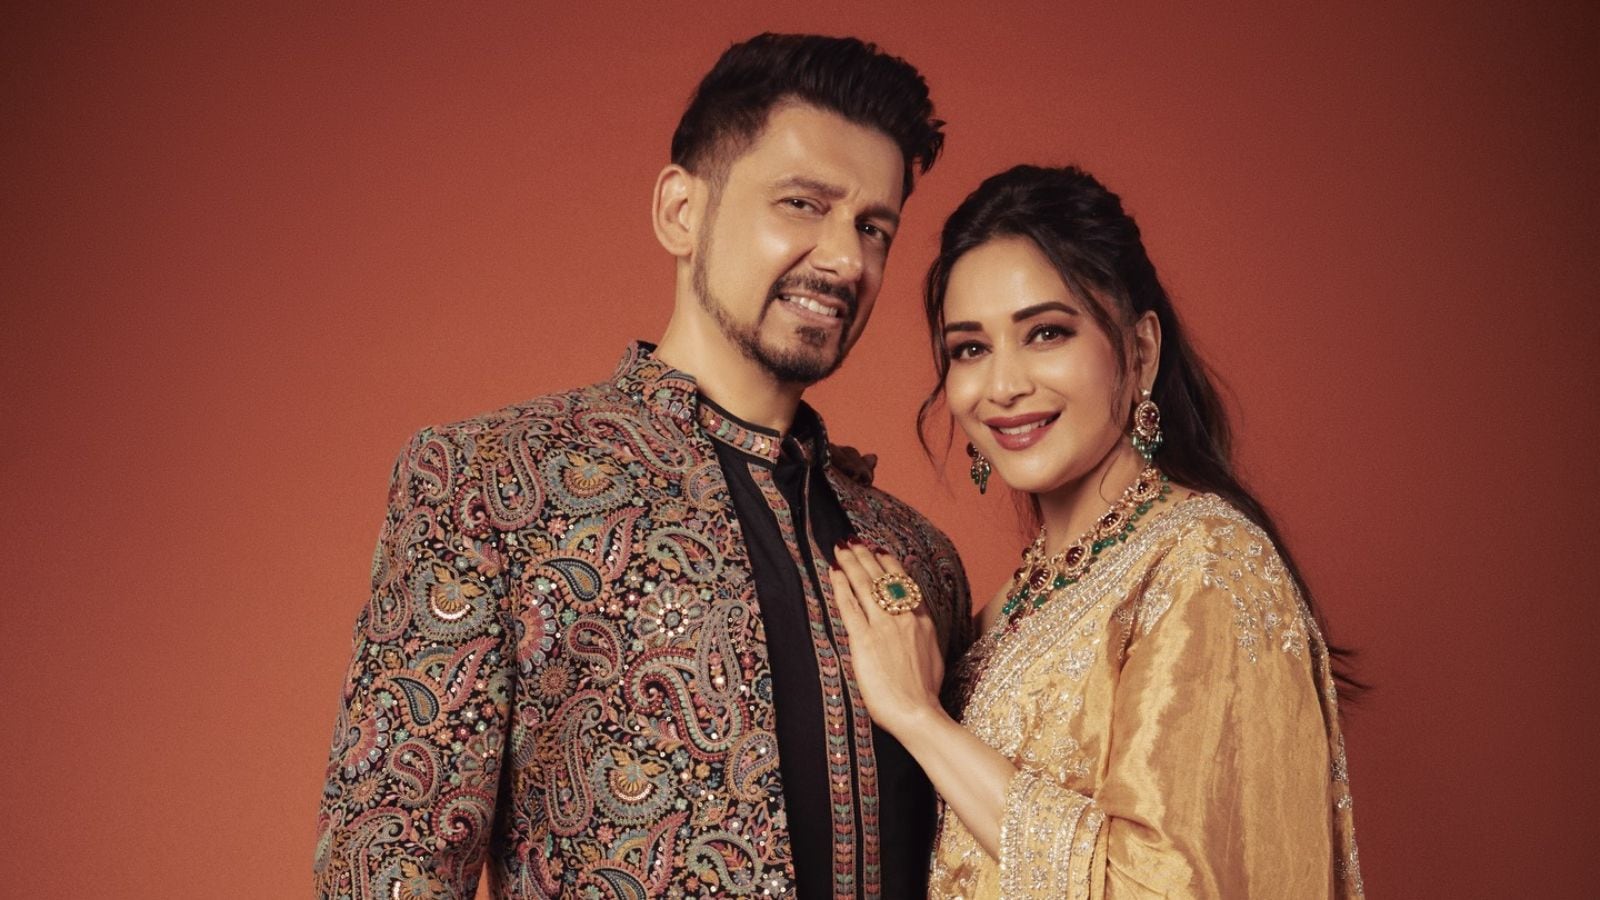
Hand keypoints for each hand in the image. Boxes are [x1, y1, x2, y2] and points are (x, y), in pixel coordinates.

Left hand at [829, 540, 945, 738]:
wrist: (918, 713)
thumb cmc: (924, 694)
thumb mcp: (932, 657)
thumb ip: (921, 637)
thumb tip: (915, 630)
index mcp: (922, 622)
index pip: (905, 584)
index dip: (891, 565)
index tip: (881, 552)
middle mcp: (904, 617)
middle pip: (883, 578)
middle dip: (867, 557)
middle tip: (855, 541)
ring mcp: (884, 627)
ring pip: (865, 585)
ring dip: (852, 563)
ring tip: (842, 548)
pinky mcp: (865, 640)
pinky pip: (850, 605)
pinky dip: (841, 586)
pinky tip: (834, 573)